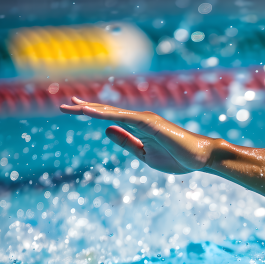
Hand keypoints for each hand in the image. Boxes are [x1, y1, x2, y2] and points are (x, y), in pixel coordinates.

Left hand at [59, 97, 214, 173]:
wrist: (200, 158)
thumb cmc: (177, 157)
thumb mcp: (144, 154)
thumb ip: (126, 142)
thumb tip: (106, 131)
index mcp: (138, 127)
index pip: (110, 118)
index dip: (92, 113)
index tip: (74, 109)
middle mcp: (139, 119)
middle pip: (107, 112)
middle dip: (85, 108)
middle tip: (64, 105)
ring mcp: (144, 119)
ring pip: (112, 112)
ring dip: (90, 109)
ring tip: (71, 106)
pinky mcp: (149, 122)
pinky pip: (122, 116)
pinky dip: (105, 113)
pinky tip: (89, 112)